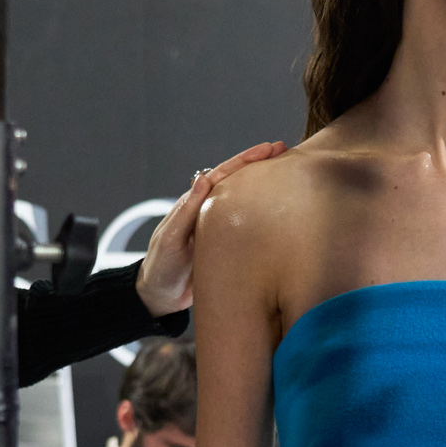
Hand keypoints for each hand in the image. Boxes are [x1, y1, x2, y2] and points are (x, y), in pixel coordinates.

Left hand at [133, 141, 288, 315]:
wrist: (160, 297)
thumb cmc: (160, 268)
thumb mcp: (171, 238)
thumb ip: (187, 210)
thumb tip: (203, 177)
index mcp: (194, 205)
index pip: (223, 174)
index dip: (246, 160)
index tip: (268, 149)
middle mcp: (209, 211)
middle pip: (238, 181)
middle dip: (260, 164)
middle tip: (283, 150)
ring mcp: (219, 227)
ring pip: (245, 199)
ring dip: (263, 185)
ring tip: (286, 172)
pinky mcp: (227, 245)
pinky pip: (248, 223)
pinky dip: (263, 212)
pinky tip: (278, 210)